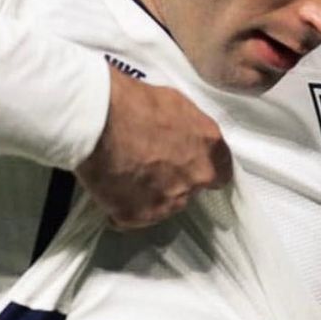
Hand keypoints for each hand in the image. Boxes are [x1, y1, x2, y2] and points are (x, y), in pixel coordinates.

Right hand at [75, 64, 231, 228]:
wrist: (99, 120)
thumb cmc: (133, 101)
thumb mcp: (174, 103)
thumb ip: (187, 128)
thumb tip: (181, 135)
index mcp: (209, 146)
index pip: (222, 171)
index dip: (201, 167)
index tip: (188, 164)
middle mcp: (195, 178)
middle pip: (190, 189)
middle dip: (173, 180)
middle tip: (147, 164)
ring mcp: (168, 201)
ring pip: (163, 206)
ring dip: (149, 195)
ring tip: (124, 175)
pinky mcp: (138, 216)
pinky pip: (132, 217)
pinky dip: (121, 207)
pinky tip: (108, 187)